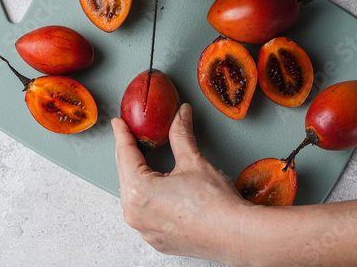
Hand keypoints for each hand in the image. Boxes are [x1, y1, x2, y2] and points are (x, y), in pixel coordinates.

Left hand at [112, 103, 250, 263]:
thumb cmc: (216, 204)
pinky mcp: (157, 240)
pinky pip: (145, 213)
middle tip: (130, 135)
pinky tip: (157, 188)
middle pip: (126, 174)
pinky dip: (148, 198)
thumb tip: (180, 116)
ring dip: (137, 176)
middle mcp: (135, 214)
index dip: (122, 134)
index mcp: (138, 191)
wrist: (237, 235)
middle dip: (129, 153)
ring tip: (144, 160)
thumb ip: (180, 134)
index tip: (119, 124)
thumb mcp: (193, 161)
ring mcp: (145, 230)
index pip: (125, 154)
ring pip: (134, 195)